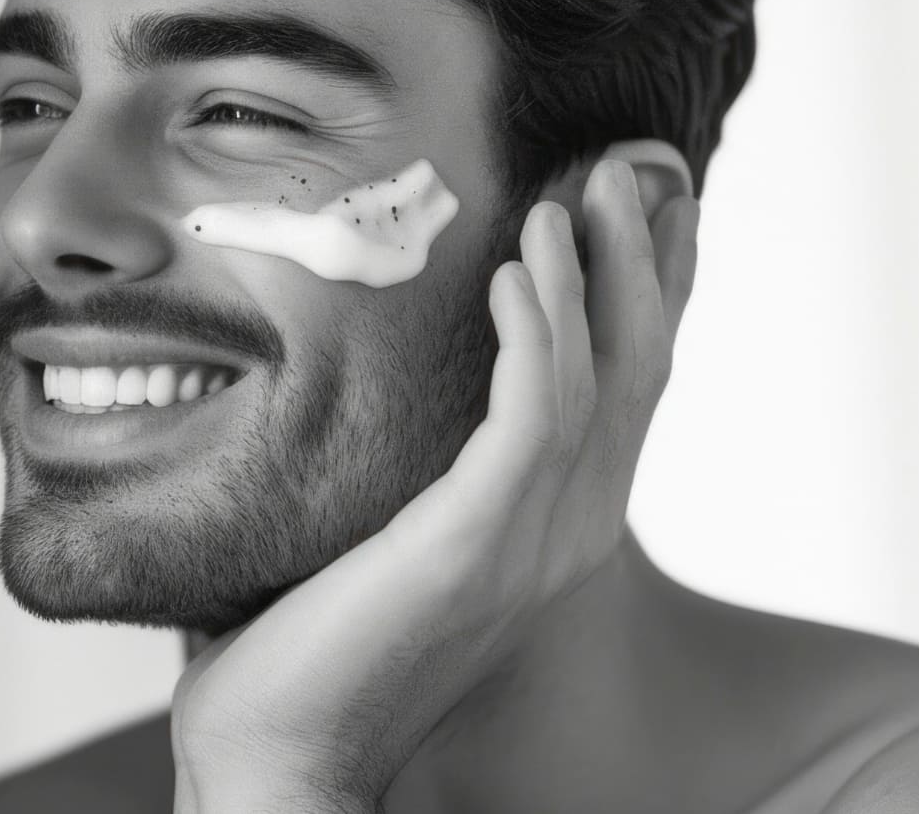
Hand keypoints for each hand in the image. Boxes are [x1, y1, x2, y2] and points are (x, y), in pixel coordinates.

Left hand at [168, 158, 701, 813]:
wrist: (275, 756)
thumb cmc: (301, 648)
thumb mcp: (371, 527)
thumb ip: (395, 459)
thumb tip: (339, 372)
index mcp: (545, 530)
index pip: (623, 392)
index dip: (642, 295)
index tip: (638, 204)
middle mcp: (564, 536)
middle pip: (639, 372)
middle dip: (643, 262)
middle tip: (631, 163)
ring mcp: (532, 545)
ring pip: (601, 379)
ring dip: (593, 275)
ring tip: (574, 190)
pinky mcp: (475, 545)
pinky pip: (534, 416)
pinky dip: (536, 332)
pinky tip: (515, 268)